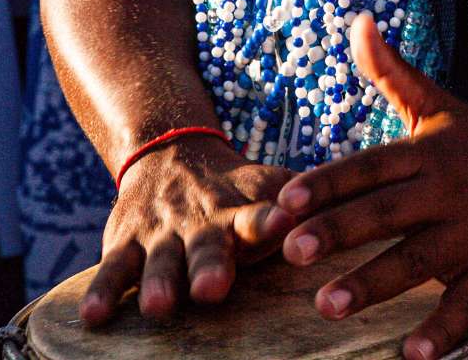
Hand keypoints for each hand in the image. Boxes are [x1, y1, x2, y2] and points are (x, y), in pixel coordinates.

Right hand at [79, 135, 295, 324]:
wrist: (168, 149)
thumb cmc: (234, 187)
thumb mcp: (268, 183)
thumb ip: (306, 200)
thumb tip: (374, 203)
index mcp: (240, 208)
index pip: (259, 214)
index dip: (270, 221)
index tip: (284, 227)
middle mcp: (200, 221)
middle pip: (206, 245)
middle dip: (210, 267)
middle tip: (216, 289)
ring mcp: (160, 233)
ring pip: (159, 259)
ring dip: (159, 283)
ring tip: (160, 309)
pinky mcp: (126, 243)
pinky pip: (112, 269)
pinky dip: (102, 293)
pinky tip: (93, 318)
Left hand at [276, 14, 467, 359]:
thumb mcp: (443, 105)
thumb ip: (393, 72)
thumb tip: (358, 23)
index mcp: (428, 152)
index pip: (367, 167)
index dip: (325, 184)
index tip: (283, 204)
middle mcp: (447, 190)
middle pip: (384, 212)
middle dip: (337, 232)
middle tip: (292, 253)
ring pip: (417, 260)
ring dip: (372, 283)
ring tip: (327, 306)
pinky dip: (442, 329)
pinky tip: (411, 353)